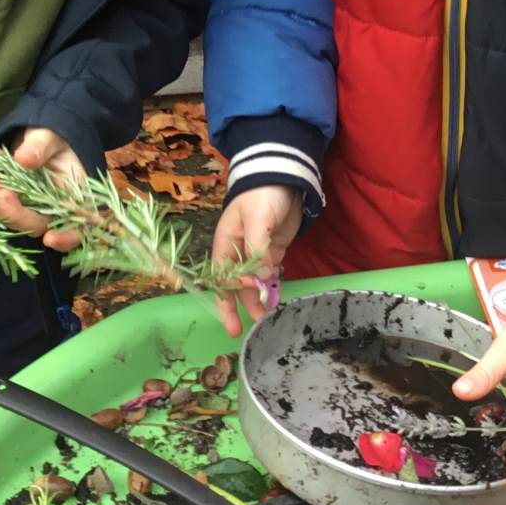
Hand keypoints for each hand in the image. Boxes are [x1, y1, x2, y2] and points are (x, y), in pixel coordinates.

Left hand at [0, 127, 82, 252]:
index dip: (67, 238)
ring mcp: (36, 211)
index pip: (79, 227)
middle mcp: (57, 210)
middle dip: (15, 214)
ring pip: (18, 224)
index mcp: (76, 195)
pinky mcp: (19, 208)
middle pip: (39, 227)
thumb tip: (24, 160)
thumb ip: (39, 147)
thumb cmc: (52, 136)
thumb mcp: (48, 136)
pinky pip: (4, 216)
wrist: (39, 138)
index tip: (50, 238)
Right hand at [210, 185, 303, 337]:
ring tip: (267, 316)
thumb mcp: (257, 220)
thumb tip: (261, 280)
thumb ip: (258, 250)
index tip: (234, 319)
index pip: (221, 277)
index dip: (225, 299)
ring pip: (253, 282)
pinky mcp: (274, 251)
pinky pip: (269, 274)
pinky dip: (272, 287)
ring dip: (258, 298)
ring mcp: (257, 252)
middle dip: (242, 305)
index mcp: (226, 242)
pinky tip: (276, 299)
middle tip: (250, 327)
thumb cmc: (262, 195)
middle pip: (236, 284)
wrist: (284, 177)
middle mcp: (238, 251)